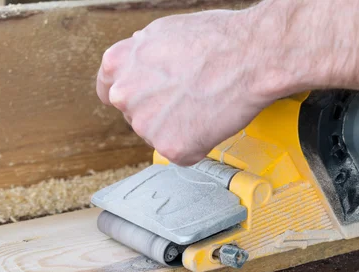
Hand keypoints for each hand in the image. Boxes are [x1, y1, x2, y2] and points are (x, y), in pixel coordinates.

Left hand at [96, 9, 281, 165]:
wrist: (250, 57)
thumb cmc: (217, 40)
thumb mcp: (164, 32)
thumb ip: (143, 56)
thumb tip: (144, 67)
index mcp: (118, 65)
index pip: (108, 92)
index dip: (132, 97)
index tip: (144, 102)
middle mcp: (125, 96)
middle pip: (137, 116)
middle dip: (160, 112)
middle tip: (191, 100)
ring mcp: (146, 125)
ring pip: (161, 137)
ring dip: (180, 129)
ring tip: (206, 105)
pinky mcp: (170, 148)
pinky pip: (183, 153)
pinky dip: (199, 144)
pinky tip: (212, 121)